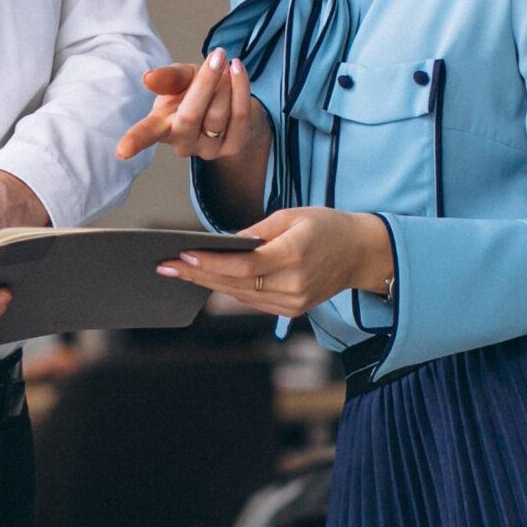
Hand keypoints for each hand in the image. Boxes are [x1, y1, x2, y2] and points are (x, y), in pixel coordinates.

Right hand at [115, 48, 265, 164]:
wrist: (232, 105)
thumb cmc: (196, 92)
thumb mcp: (180, 79)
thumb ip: (167, 78)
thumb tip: (149, 78)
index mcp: (161, 126)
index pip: (146, 133)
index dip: (134, 141)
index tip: (121, 152)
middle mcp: (182, 143)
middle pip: (190, 116)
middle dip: (205, 82)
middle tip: (216, 54)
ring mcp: (209, 149)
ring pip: (218, 114)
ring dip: (225, 83)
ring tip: (226, 65)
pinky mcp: (234, 146)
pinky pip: (240, 116)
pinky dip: (241, 87)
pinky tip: (238, 70)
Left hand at [155, 207, 393, 319]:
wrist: (361, 253)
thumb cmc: (326, 226)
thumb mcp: (292, 216)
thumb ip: (255, 232)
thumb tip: (221, 244)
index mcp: (296, 255)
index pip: (244, 266)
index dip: (210, 262)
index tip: (182, 254)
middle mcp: (295, 285)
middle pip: (236, 284)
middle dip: (198, 274)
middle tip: (165, 266)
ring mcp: (294, 302)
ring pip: (240, 296)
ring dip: (208, 284)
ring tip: (177, 271)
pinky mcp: (292, 310)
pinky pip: (252, 301)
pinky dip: (228, 289)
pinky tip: (206, 279)